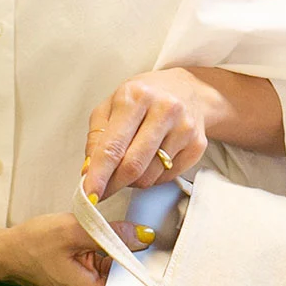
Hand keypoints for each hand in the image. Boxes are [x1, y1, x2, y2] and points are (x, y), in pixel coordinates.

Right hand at [3, 212, 148, 285]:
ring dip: (131, 271)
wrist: (10, 253)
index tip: (162, 255)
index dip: (152, 274)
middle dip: (145, 272)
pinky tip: (119, 252)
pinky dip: (119, 271)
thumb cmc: (35, 244)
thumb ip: (113, 234)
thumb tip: (146, 235)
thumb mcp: (74, 230)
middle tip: (154, 248)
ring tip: (139, 247)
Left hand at [83, 68, 209, 200]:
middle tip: (103, 189)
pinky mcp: (197, 145)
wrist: (188, 90)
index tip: (88, 195)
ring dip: (132, 181)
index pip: (113, 146)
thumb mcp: (111, 105)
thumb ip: (96, 137)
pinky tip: (151, 161)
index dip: (98, 175)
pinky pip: (167, 177)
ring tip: (130, 165)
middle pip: (133, 165)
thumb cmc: (144, 98)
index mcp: (136, 97)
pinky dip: (153, 177)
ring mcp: (184, 128)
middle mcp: (164, 110)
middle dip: (113, 184)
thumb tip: (89, 171)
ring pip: (149, 176)